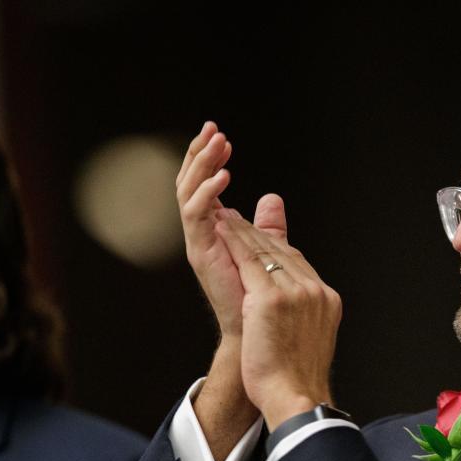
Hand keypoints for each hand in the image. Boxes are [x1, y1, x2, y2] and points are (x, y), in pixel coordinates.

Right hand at [176, 124, 289, 336]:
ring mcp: (197, 241)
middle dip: (200, 153)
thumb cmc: (258, 294)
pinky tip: (224, 177)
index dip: (208, 158)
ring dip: (202, 165)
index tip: (221, 135)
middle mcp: (200, 232)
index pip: (203, 184)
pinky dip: (207, 194)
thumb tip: (272, 198)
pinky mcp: (199, 251)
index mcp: (213, 227)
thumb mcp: (265, 248)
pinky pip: (196, 215)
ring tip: (218, 145)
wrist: (256, 331)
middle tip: (213, 129)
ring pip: (188, 192)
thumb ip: (266, 224)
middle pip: (189, 182)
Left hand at [216, 212, 340, 429]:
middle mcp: (314, 291)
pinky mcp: (272, 298)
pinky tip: (221, 229)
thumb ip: (302, 317)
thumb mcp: (306, 340)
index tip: (259, 235)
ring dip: (242, 232)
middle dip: (257, 234)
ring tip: (225, 216)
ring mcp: (296, 292)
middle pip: (283, 253)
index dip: (276, 247)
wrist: (295, 397)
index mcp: (326, 300)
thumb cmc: (296, 379)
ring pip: (265, 253)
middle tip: (236, 216)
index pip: (299, 263)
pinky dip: (234, 243)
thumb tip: (290, 314)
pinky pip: (249, 262)